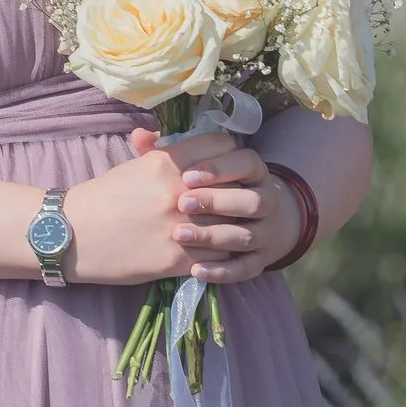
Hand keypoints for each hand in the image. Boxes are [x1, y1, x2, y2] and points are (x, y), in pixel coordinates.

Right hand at [61, 128, 257, 286]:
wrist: (73, 235)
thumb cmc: (102, 197)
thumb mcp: (134, 167)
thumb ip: (164, 154)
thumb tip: (182, 140)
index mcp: (167, 163)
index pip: (222, 147)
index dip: (229, 154)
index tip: (228, 163)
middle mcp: (178, 193)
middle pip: (235, 186)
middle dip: (240, 190)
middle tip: (241, 195)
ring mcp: (181, 229)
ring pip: (233, 224)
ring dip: (237, 224)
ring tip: (238, 225)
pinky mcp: (177, 261)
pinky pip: (219, 257)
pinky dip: (225, 253)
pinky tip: (223, 250)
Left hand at [161, 135, 299, 286]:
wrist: (253, 219)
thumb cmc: (212, 187)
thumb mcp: (196, 167)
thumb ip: (170, 152)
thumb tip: (139, 136)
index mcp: (253, 171)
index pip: (246, 163)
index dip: (220, 167)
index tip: (188, 175)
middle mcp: (266, 200)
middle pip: (252, 200)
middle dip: (217, 201)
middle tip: (182, 203)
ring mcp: (265, 232)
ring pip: (247, 236)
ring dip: (214, 235)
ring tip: (178, 235)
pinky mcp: (259, 261)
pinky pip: (246, 268)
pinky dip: (222, 271)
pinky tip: (195, 270)